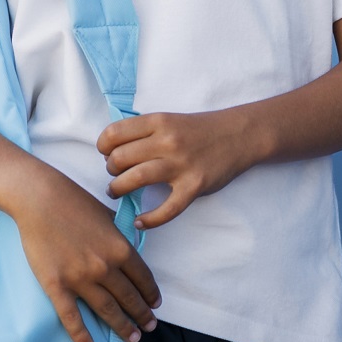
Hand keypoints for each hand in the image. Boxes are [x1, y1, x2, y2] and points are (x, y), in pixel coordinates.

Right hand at [8, 170, 160, 341]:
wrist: (39, 199)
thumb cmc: (73, 201)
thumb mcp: (107, 215)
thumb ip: (120, 234)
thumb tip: (131, 246)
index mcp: (120, 248)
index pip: (143, 278)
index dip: (151, 295)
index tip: (155, 306)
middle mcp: (104, 267)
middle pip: (129, 298)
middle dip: (141, 315)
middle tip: (148, 328)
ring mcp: (80, 279)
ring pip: (107, 310)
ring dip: (122, 327)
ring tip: (132, 338)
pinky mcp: (56, 286)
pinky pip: (71, 317)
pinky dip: (81, 335)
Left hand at [98, 109, 263, 229]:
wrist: (238, 135)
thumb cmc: (199, 130)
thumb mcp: (169, 119)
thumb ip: (144, 131)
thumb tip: (111, 149)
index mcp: (158, 121)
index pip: (114, 133)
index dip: (103, 146)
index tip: (107, 154)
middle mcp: (167, 141)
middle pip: (120, 158)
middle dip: (110, 169)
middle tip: (115, 174)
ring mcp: (181, 165)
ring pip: (135, 179)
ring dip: (118, 189)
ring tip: (117, 192)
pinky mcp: (194, 186)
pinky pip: (166, 209)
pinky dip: (149, 220)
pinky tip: (140, 222)